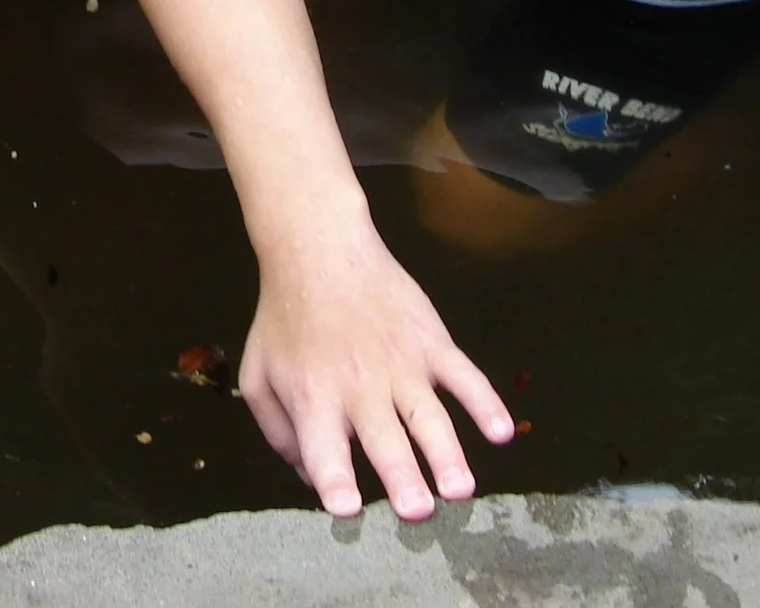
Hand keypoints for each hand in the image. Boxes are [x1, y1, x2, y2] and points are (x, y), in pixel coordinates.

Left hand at [237, 225, 513, 519]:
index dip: (334, 480)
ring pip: (429, 416)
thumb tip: (309, 477)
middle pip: (384, 439)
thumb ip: (279, 431)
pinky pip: (464, 375)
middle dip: (402, 476)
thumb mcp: (260, 373)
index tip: (346, 508)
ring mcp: (400, 363)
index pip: (323, 447)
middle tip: (417, 511)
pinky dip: (485, 403)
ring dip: (447, 454)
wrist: (319, 249)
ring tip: (459, 490)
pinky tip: (500, 432)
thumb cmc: (286, 316)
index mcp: (313, 396)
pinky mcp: (431, 341)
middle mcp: (358, 385)